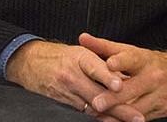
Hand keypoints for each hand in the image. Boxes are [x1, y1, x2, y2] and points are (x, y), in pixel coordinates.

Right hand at [6, 39, 144, 120]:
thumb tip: (127, 78)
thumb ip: (102, 64)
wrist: (30, 62)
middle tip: (137, 117)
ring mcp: (66, 91)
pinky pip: (82, 114)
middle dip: (119, 107)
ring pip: (92, 108)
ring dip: (111, 117)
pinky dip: (98, 119)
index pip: (94, 67)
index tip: (119, 85)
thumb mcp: (81, 52)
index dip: (106, 77)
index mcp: (80, 58)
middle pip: (97, 94)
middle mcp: (72, 75)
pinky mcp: (61, 104)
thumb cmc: (61, 56)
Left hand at [78, 33, 166, 121]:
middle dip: (114, 97)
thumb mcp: (131, 52)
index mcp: (144, 60)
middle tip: (97, 102)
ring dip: (118, 114)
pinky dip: (127, 121)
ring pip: (136, 108)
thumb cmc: (151, 63)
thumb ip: (105, 47)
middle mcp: (153, 77)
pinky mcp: (162, 111)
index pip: (132, 59)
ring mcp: (159, 96)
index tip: (110, 64)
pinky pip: (142, 118)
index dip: (121, 61)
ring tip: (100, 117)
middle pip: (132, 89)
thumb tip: (82, 38)